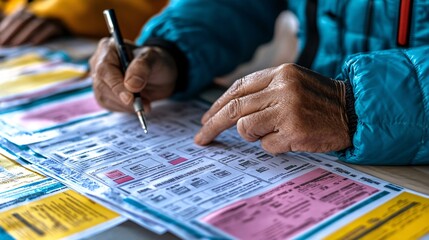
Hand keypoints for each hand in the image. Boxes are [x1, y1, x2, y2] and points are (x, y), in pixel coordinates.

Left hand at [0, 9, 65, 45]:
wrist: (67, 34)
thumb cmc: (44, 37)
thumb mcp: (30, 33)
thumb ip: (18, 33)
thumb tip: (5, 41)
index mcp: (28, 14)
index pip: (14, 19)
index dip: (5, 29)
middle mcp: (37, 15)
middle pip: (22, 21)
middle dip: (11, 33)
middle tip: (4, 45)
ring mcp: (48, 20)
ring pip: (34, 25)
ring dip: (24, 36)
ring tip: (16, 46)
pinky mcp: (58, 27)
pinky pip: (49, 30)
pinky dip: (41, 36)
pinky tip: (34, 44)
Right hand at [90, 37, 177, 111]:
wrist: (160, 75)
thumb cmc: (156, 62)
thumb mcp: (154, 59)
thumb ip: (142, 67)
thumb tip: (130, 85)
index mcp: (108, 48)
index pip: (105, 69)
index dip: (116, 85)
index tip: (130, 98)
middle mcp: (99, 63)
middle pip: (102, 85)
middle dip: (123, 98)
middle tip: (143, 103)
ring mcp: (100, 79)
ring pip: (104, 98)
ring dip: (126, 105)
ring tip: (145, 102)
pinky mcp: (104, 94)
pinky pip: (109, 105)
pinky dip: (125, 109)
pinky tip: (138, 104)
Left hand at [195, 64, 350, 153]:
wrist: (355, 112)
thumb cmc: (321, 101)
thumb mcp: (294, 84)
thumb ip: (265, 91)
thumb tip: (232, 109)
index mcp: (281, 73)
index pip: (238, 88)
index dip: (218, 104)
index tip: (206, 118)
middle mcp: (282, 88)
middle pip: (234, 108)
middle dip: (213, 124)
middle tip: (202, 137)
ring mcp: (288, 109)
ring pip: (246, 127)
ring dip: (254, 135)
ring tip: (275, 132)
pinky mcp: (294, 131)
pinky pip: (266, 145)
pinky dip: (273, 146)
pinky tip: (291, 139)